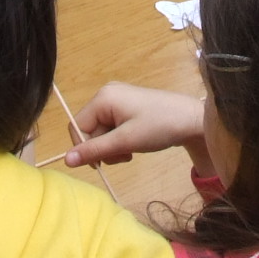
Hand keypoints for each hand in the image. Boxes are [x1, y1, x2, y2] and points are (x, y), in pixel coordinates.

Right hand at [64, 83, 207, 168]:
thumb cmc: (159, 127)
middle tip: (123, 156)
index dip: (85, 147)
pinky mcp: (127, 107)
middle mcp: (106, 95)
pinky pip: (112, 128)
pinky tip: (133, 144)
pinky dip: (119, 140)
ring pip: (101, 132)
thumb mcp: (125, 141)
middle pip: (89, 129)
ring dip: (112, 147)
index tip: (102, 162)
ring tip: (130, 151)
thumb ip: (94, 151)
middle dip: (103, 148)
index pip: (77, 126)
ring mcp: (117, 100)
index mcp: (103, 98)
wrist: (192, 120)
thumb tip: (66, 161)